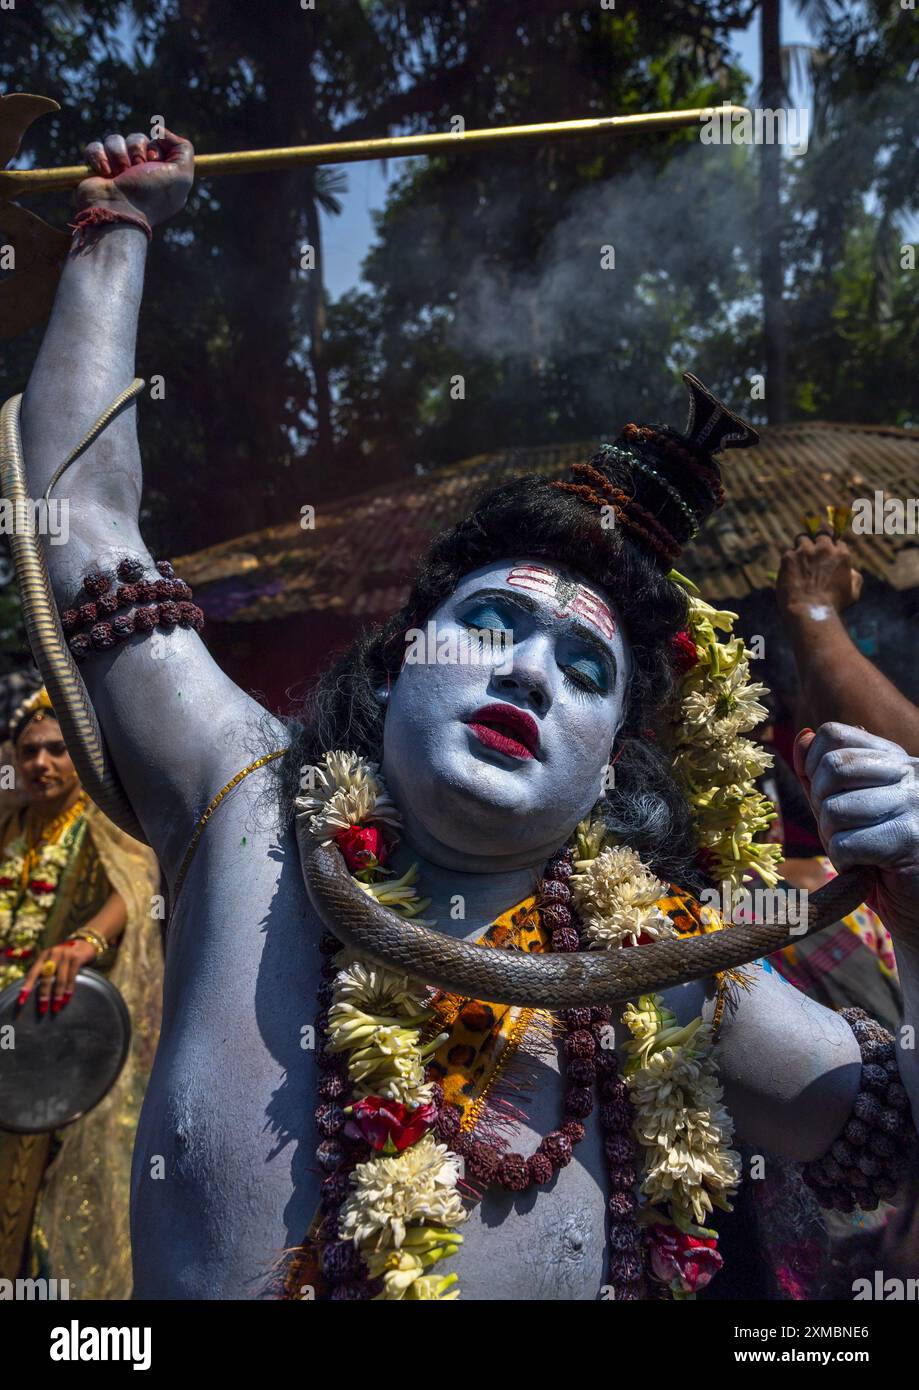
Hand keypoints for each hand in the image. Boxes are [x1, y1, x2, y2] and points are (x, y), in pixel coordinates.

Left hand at [16, 938, 97, 1013]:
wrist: (85, 944)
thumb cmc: (65, 958)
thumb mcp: (53, 961)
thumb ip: (46, 971)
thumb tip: (36, 993)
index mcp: (43, 956)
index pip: (33, 972)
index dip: (27, 986)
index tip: (22, 1000)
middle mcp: (53, 953)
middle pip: (46, 976)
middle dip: (44, 993)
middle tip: (42, 1009)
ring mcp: (66, 955)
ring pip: (59, 978)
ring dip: (57, 994)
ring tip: (56, 1007)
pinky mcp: (77, 958)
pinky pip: (71, 976)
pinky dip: (69, 988)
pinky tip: (67, 998)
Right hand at [76, 129, 193, 227]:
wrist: (117, 211)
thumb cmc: (150, 195)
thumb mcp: (182, 175)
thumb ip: (184, 149)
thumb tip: (160, 132)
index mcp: (160, 173)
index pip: (157, 143)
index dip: (156, 148)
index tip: (155, 162)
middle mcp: (140, 172)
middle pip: (137, 139)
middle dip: (136, 149)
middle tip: (136, 169)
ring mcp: (117, 171)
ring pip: (115, 140)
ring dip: (118, 154)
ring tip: (119, 174)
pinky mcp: (97, 170)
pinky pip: (95, 147)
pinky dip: (98, 156)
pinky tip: (104, 173)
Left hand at [776, 534, 861, 617]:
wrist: (809, 611)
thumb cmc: (833, 605)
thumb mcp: (853, 593)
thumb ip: (855, 577)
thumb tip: (851, 570)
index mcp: (841, 555)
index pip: (837, 543)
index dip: (832, 550)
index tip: (827, 556)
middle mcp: (824, 548)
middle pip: (820, 535)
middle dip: (817, 543)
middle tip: (812, 552)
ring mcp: (805, 551)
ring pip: (802, 539)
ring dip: (801, 547)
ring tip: (799, 560)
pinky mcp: (789, 557)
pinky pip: (789, 553)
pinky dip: (789, 561)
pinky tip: (790, 572)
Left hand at [795, 723, 918, 946]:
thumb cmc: (880, 855)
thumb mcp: (847, 809)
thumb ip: (822, 776)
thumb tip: (802, 738)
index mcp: (895, 758)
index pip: (834, 735)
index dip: (812, 765)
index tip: (824, 795)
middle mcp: (910, 772)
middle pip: (831, 767)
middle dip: (820, 804)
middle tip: (840, 830)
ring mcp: (913, 803)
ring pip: (834, 808)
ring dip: (832, 839)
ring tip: (857, 851)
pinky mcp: (909, 839)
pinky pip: (845, 844)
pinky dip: (844, 863)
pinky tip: (866, 868)